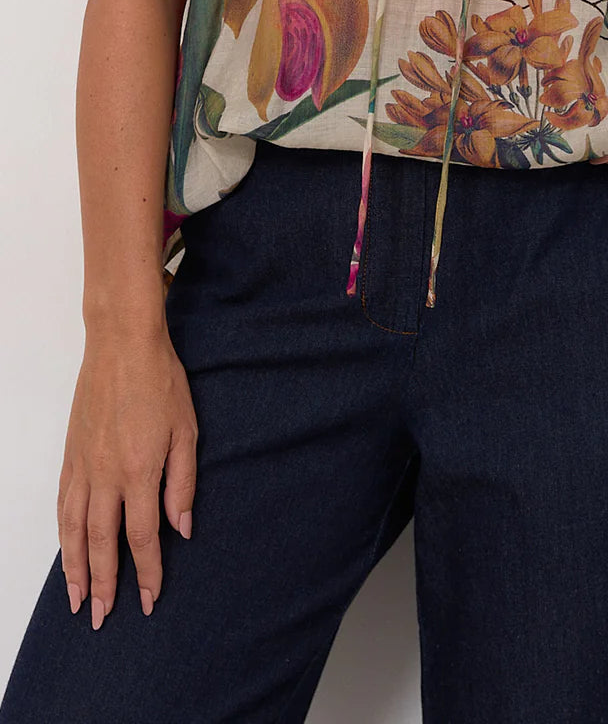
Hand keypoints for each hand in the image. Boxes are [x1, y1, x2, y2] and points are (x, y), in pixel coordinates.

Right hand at [58, 326, 198, 629]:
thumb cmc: (161, 382)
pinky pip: (63, 506)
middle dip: (104, 585)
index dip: (146, 573)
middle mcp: (105, 476)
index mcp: (139, 472)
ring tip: (78, 600)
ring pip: (74, 531)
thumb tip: (181, 528)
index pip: (141, 538)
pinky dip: (63, 535)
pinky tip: (67, 551)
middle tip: (103, 619)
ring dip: (75, 570)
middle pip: (101, 544)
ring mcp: (83, 467)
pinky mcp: (71, 456)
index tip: (150, 600)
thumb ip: (183, 482)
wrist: (122, 345)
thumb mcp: (186, 430)